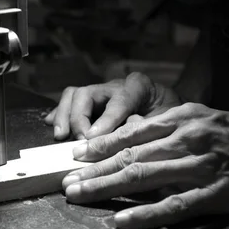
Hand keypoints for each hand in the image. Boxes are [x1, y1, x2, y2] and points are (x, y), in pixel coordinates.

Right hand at [44, 72, 181, 140]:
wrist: (175, 117)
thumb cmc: (173, 122)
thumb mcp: (170, 124)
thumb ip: (152, 127)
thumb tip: (130, 133)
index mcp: (139, 87)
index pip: (119, 99)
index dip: (106, 119)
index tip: (93, 138)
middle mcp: (116, 86)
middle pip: (87, 93)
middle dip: (79, 118)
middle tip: (80, 142)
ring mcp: (101, 93)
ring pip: (74, 95)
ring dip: (64, 115)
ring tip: (60, 136)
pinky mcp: (91, 104)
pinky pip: (68, 103)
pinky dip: (58, 115)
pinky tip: (52, 128)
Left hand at [61, 103, 228, 228]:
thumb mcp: (204, 117)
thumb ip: (169, 127)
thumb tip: (132, 135)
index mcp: (182, 119)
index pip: (131, 134)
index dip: (99, 146)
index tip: (76, 157)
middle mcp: (187, 139)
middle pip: (130, 156)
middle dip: (93, 170)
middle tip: (67, 182)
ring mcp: (201, 166)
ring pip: (144, 178)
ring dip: (107, 187)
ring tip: (81, 195)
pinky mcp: (216, 193)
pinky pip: (174, 205)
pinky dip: (146, 213)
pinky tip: (123, 220)